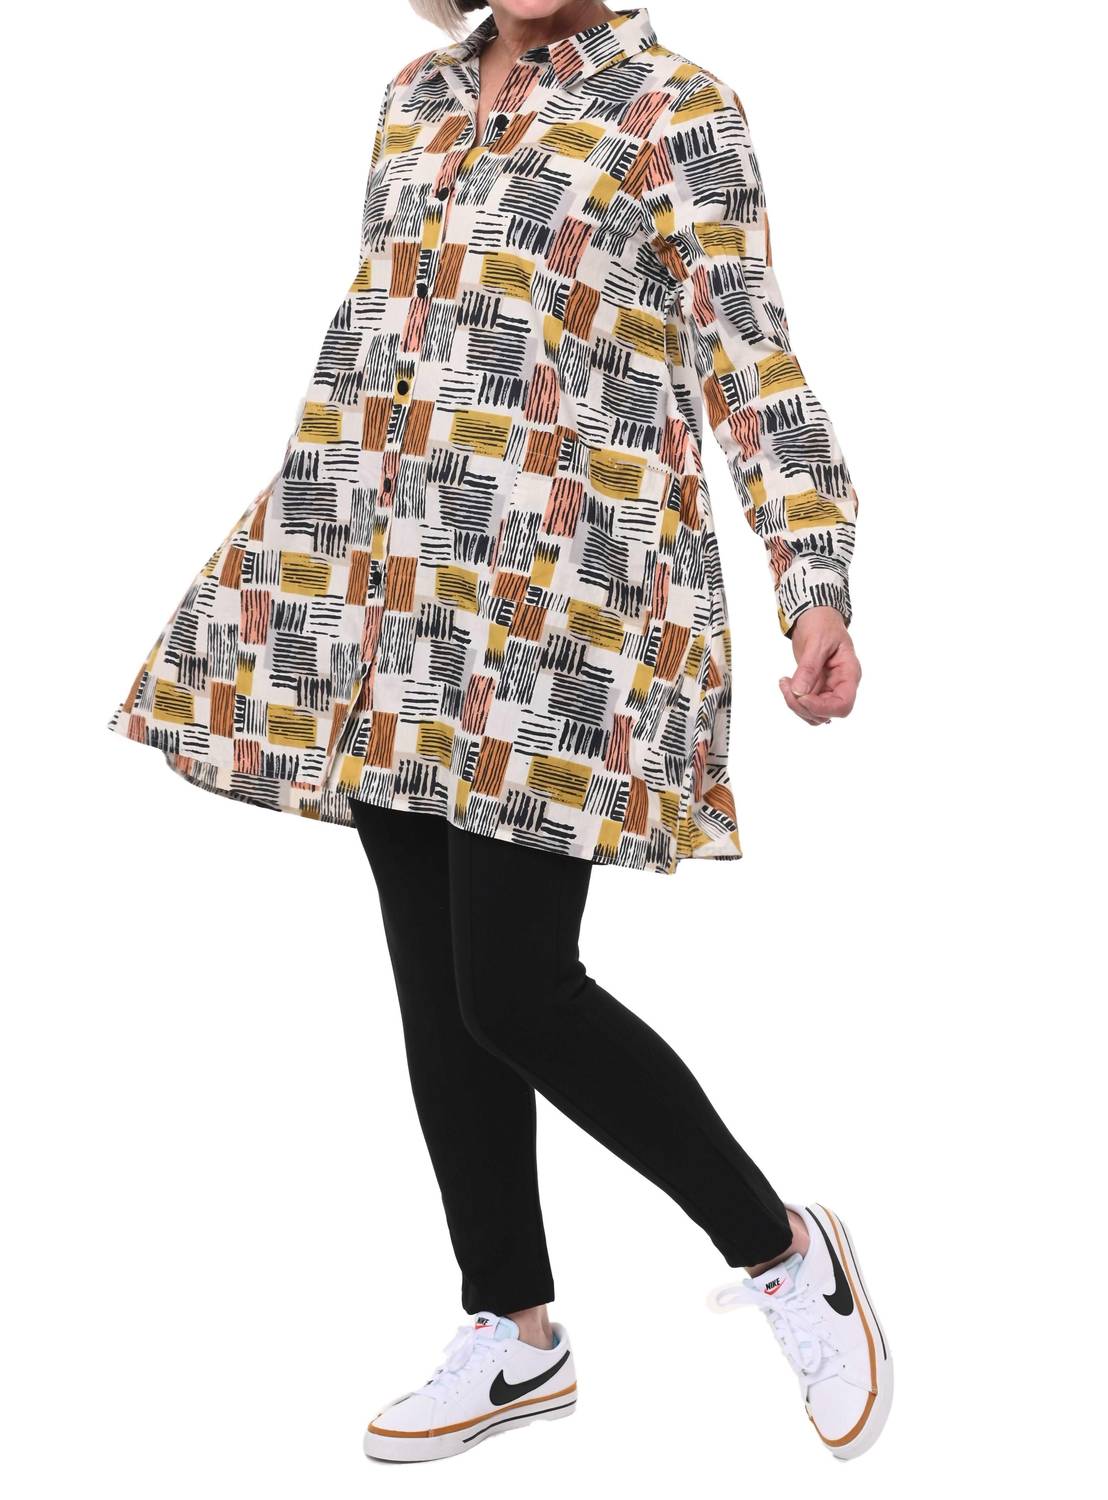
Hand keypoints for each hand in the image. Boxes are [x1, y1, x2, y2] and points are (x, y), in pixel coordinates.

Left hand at [779, 607, 860, 724]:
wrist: (815, 615)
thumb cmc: (822, 623)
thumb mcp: (817, 641)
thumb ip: (809, 668)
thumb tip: (799, 692)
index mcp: (849, 673)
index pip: (843, 705)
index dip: (822, 708)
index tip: (802, 697)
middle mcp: (841, 685)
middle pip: (826, 713)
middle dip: (803, 705)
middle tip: (786, 685)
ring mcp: (828, 689)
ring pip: (814, 714)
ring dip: (795, 705)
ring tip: (784, 683)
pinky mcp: (815, 689)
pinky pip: (805, 705)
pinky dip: (793, 700)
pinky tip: (786, 683)